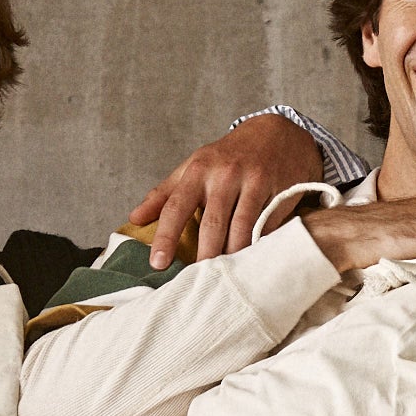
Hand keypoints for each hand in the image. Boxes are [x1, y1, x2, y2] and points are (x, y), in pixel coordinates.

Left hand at [127, 114, 325, 269]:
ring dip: (232, 256)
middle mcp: (226, 174)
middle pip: (211, 225)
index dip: (166, 237)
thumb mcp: (195, 166)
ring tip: (224, 276)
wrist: (278, 134)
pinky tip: (250, 260)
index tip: (158, 263)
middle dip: (204, 256)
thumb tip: (134, 218)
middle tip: (198, 281)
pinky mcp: (281, 192)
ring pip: (241, 230)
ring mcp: (255, 182)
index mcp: (199, 170)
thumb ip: (164, 194)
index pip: (176, 206)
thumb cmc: (229, 156)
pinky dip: (257, 246)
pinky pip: (266, 227)